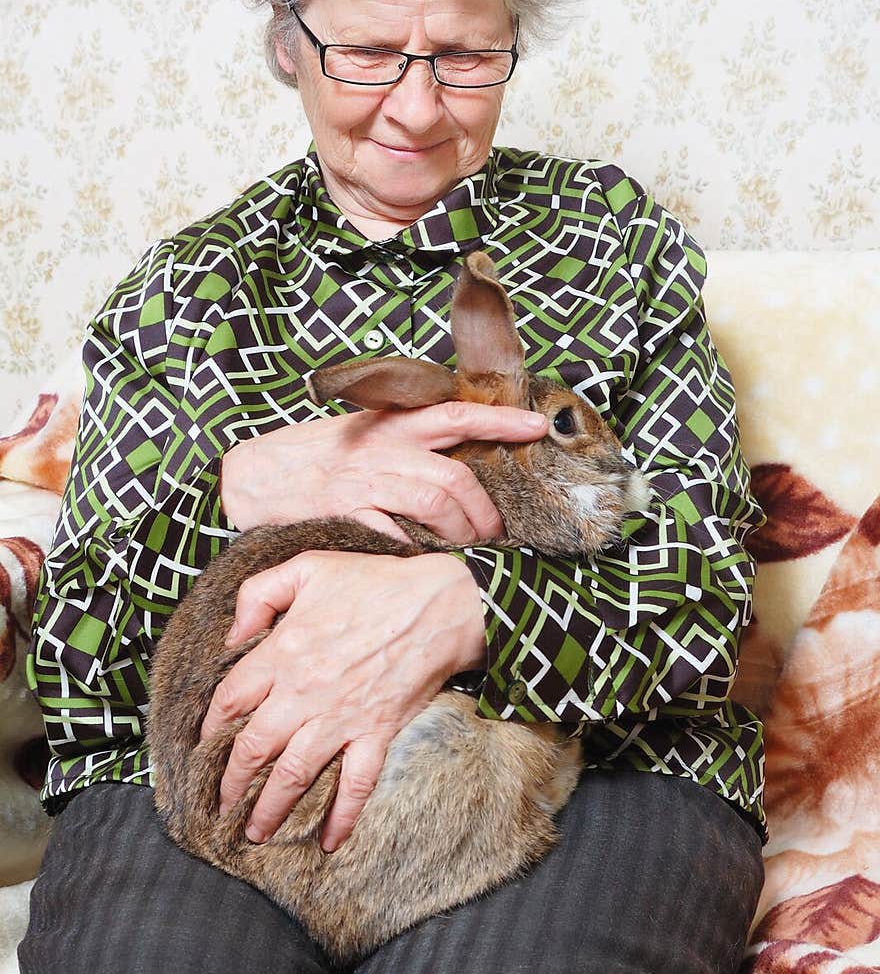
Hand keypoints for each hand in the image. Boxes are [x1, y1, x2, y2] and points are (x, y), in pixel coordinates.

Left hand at [199, 549, 486, 850]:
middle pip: (253, 748)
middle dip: (231, 782)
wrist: (440, 604)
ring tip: (255, 834)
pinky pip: (356, 785)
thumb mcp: (307, 567)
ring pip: (293, 774)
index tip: (204, 742)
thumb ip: (257, 594)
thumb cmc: (374, 582)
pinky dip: (342, 817)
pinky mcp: (376, 732)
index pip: (231, 698)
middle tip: (219, 806)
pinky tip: (329, 843)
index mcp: (282, 652)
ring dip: (270, 809)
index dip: (212, 724)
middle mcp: (304, 693)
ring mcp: (341, 718)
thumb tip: (232, 635)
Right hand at [219, 401, 547, 541]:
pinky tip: (424, 560)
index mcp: (392, 424)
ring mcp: (366, 480)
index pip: (457, 413)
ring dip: (460, 531)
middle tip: (494, 531)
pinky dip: (417, 549)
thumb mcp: (361, 434)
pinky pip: (397, 534)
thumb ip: (406, 442)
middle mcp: (385, 447)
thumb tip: (458, 466)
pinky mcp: (347, 512)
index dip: (500, 419)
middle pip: (456, 474)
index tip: (537, 425)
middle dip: (484, 509)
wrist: (252, 476)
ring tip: (466, 548)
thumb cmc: (311, 457)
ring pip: (436, 503)